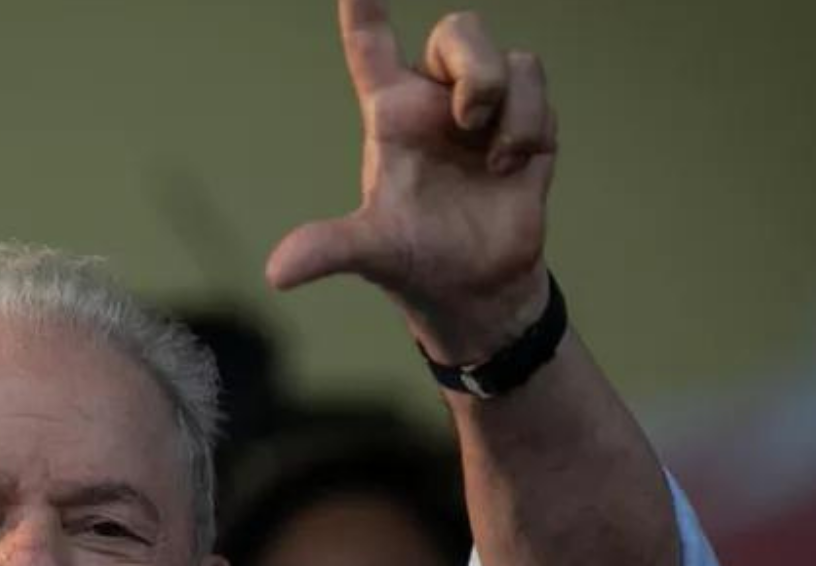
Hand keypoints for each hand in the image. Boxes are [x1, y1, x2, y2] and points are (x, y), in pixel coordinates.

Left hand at [267, 0, 557, 364]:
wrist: (477, 288)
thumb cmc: (416, 260)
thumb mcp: (370, 252)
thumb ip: (328, 249)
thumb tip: (277, 274)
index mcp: (390, 115)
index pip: (370, 43)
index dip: (365, 4)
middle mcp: (435, 102)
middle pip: (459, 28)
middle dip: (474, 65)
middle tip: (467, 120)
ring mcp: (483, 110)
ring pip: (508, 57)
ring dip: (509, 105)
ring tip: (494, 160)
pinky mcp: (525, 124)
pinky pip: (538, 87)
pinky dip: (532, 123)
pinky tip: (514, 166)